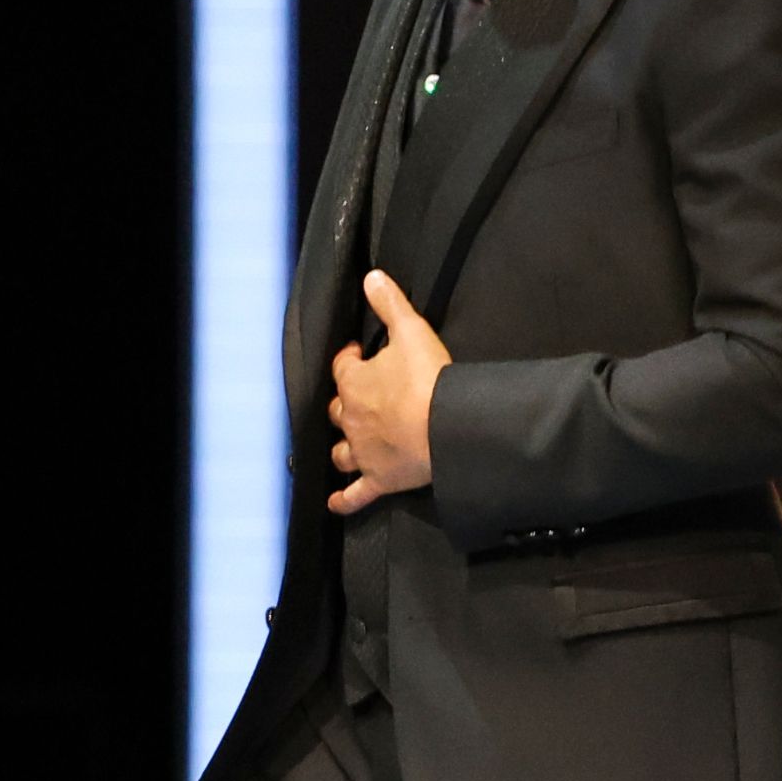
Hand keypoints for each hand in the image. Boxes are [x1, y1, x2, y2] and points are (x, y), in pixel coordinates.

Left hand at [326, 270, 450, 514]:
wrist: (446, 428)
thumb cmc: (428, 380)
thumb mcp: (411, 330)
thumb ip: (390, 303)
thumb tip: (372, 277)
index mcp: (354, 382)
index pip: (342, 366)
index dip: (349, 358)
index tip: (359, 352)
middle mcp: (351, 419)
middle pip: (338, 410)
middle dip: (345, 403)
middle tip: (360, 396)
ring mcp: (363, 453)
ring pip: (340, 452)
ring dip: (342, 447)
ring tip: (346, 444)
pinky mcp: (379, 479)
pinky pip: (355, 494)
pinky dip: (344, 500)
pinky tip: (335, 503)